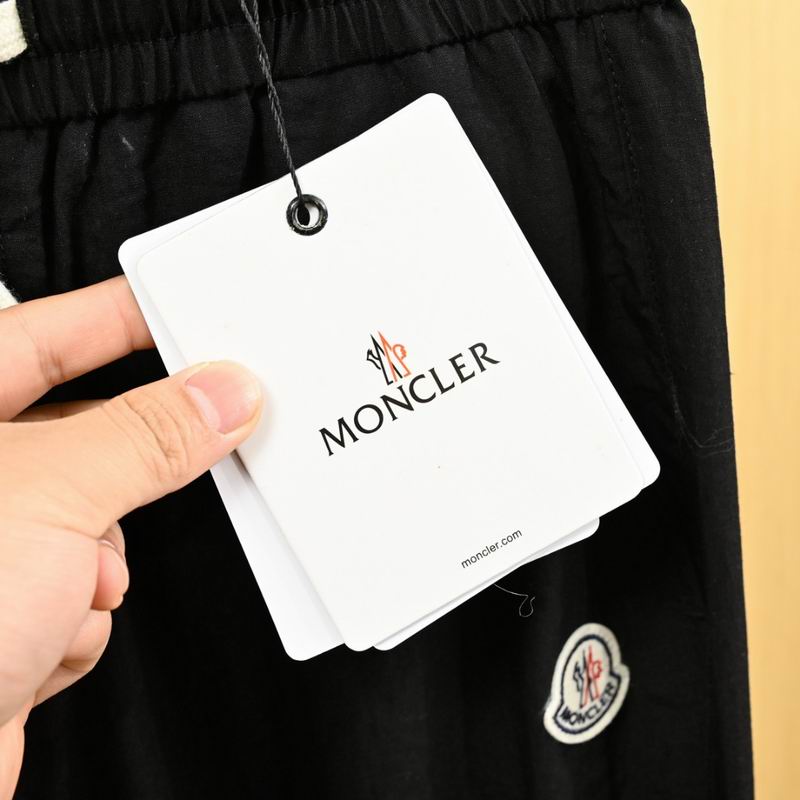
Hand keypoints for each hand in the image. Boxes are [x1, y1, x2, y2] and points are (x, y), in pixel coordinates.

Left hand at [0, 277, 262, 798]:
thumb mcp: (51, 495)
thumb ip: (149, 436)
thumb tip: (221, 397)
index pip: (46, 334)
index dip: (122, 315)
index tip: (186, 309)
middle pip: (87, 431)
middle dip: (134, 459)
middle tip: (207, 427)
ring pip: (101, 516)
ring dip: (102, 559)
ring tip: (70, 586)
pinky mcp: (14, 610)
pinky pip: (90, 583)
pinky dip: (84, 613)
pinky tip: (46, 636)